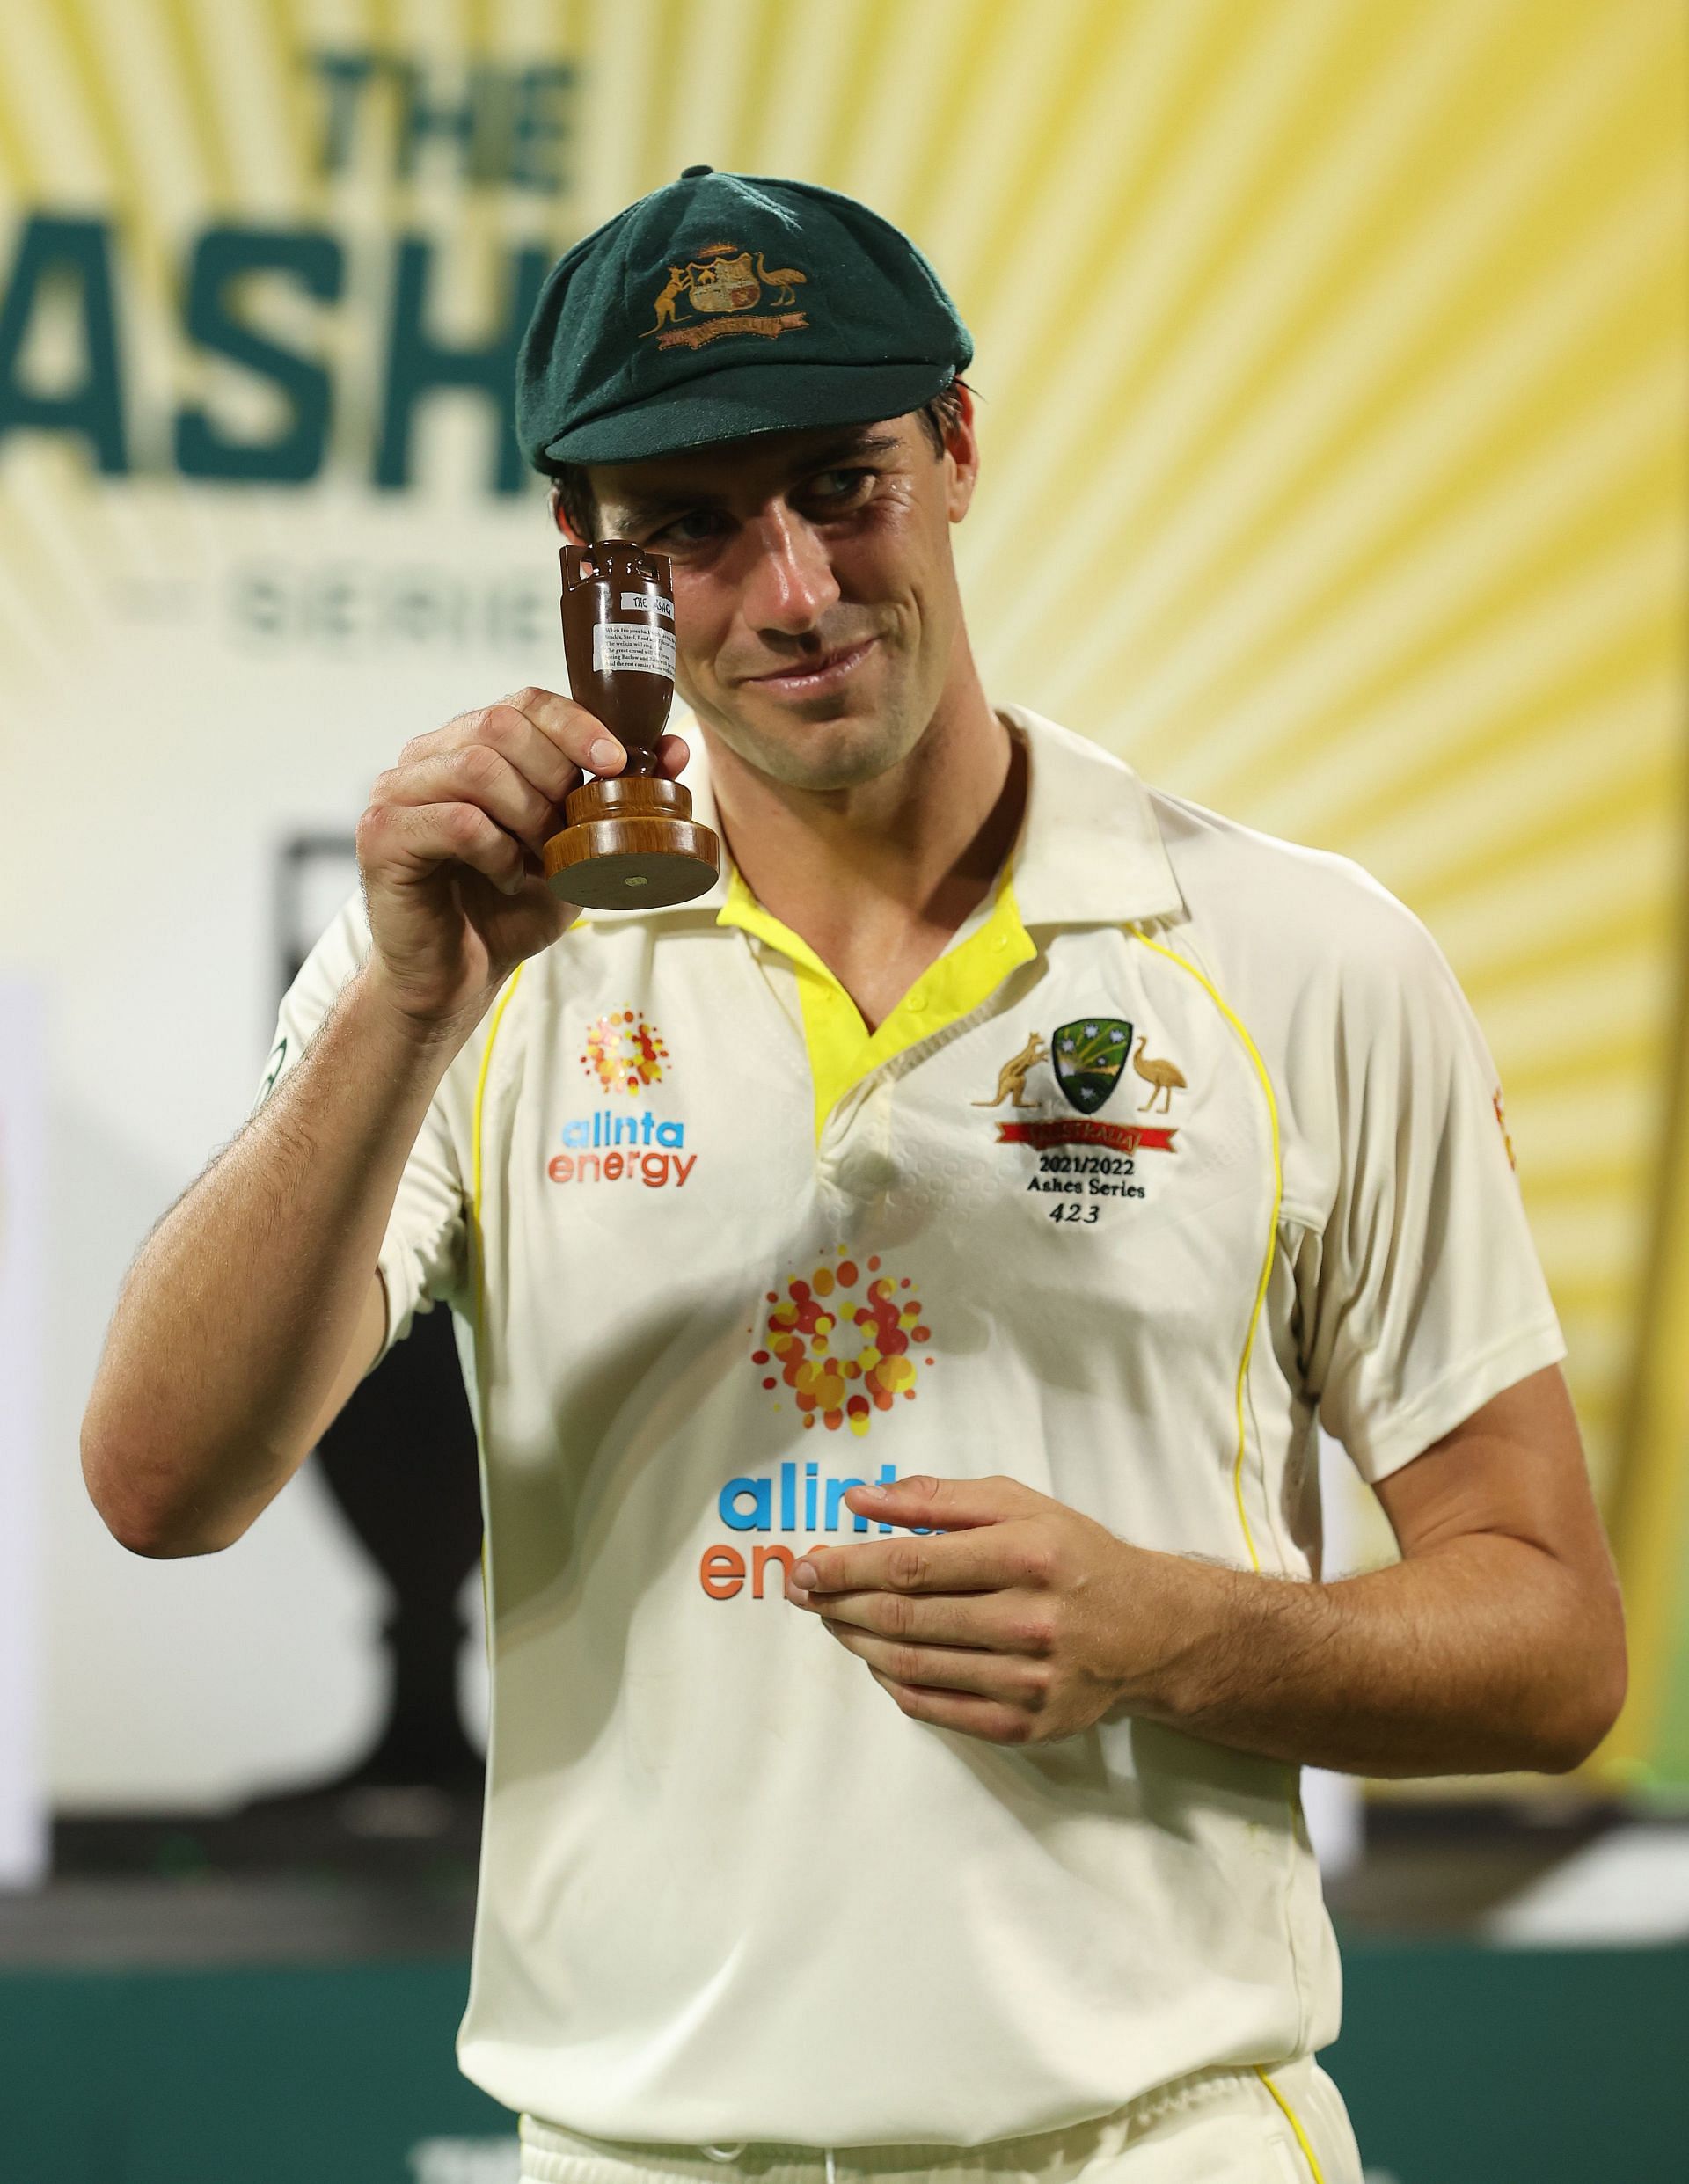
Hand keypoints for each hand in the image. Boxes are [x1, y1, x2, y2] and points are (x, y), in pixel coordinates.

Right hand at [355, 687, 689, 1035]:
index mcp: (468, 746)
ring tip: (540, 858)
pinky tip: (509, 878)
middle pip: (500, 724)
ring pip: (478, 768)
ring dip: (528, 816)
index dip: (575, 724)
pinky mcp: (382, 836)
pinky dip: (498, 852)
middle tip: (568, 830)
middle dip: (554, 776)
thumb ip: (618, 801)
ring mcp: (396, 793)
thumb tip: (677, 751)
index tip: (617, 762)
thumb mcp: (578, 850)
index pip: (522, 702)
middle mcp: (426, 758)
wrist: (459, 976)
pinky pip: (457, 821)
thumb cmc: (510, 908)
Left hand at [785, 1473, 1193, 1745]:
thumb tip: (859, 1500)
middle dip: (840, 1604)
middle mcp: (1030, 1618)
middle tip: (803, 1593)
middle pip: (905, 1617)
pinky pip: (935, 1707)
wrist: (1149, 1630)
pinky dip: (894, 1683)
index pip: (912, 1562)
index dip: (848, 1566)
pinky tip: (877, 1660)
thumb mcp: (1018, 1504)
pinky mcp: (1025, 1724)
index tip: (806, 1565)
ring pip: (913, 1664)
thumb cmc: (1074, 1556)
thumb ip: (936, 1499)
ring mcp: (1028, 1679)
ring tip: (834, 1622)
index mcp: (1026, 1554)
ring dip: (858, 1643)